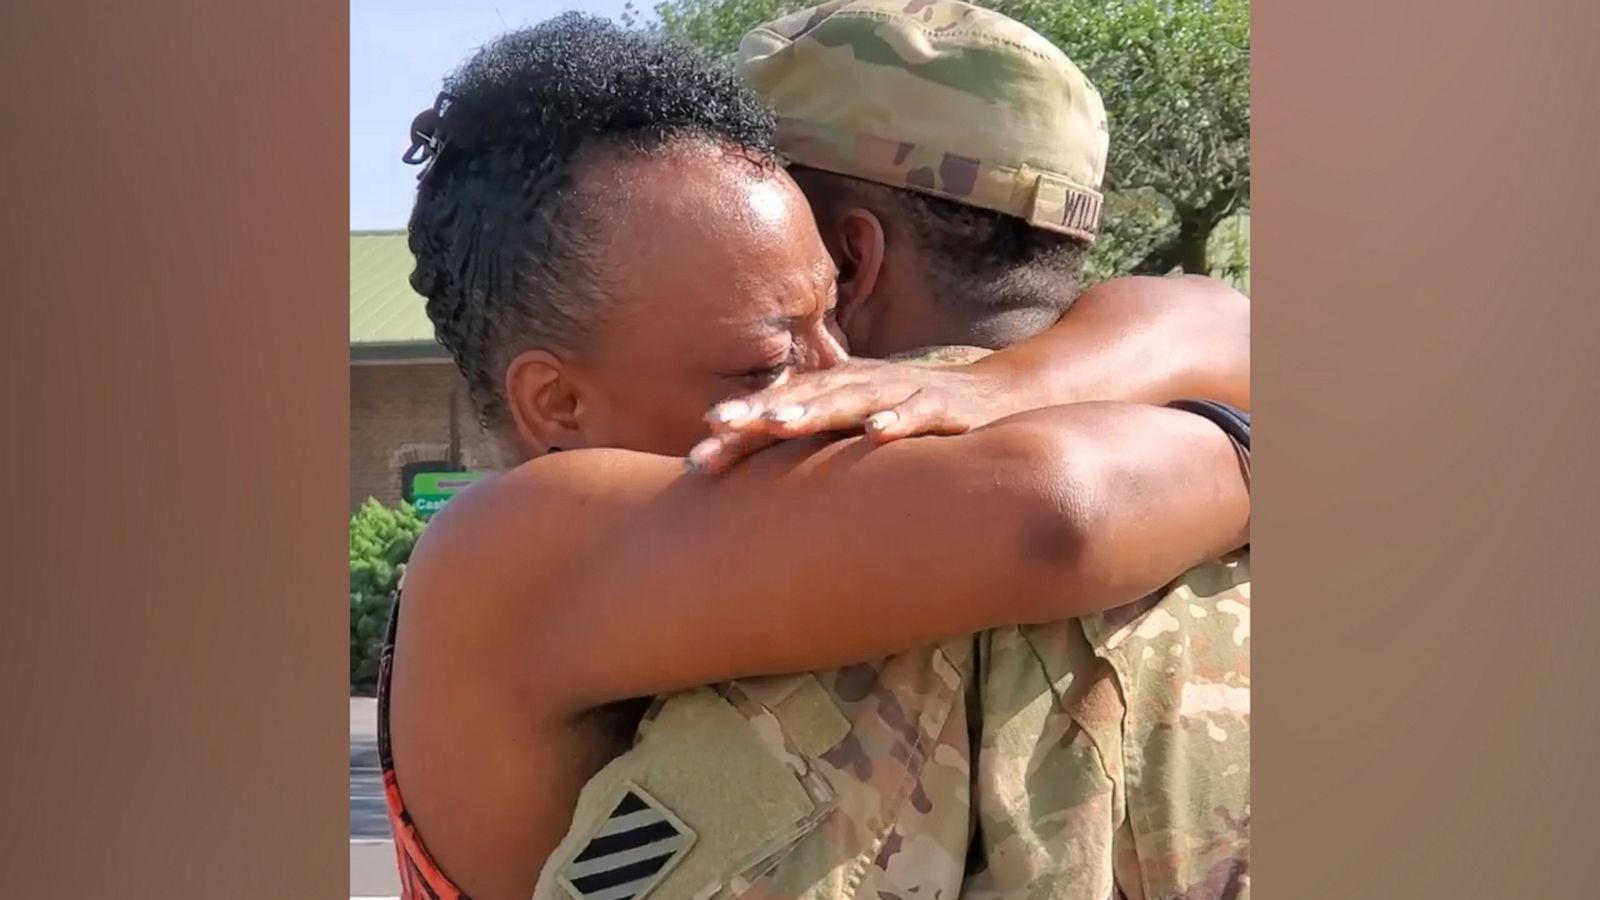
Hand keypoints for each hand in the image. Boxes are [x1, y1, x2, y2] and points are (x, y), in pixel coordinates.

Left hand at [684, 358, 1025, 474]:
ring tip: (778, 423)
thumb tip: (754, 497)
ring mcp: (900, 393)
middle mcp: (860, 387)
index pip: (778, 408)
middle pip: (802, 398)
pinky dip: (898, 420)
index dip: (739, 429)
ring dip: (815, 408)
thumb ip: (813, 450)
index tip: (698, 456)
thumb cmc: (909, 421)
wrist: (992, 400)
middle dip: (759, 414)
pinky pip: (918, 413)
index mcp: (835, 394)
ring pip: (851, 399)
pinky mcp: (944, 408)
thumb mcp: (854, 433)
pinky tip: (876, 434)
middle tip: (718, 429)